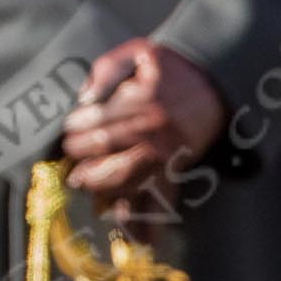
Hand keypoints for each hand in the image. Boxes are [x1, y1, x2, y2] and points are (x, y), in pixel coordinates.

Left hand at [59, 40, 226, 221]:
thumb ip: (106, 69)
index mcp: (144, 101)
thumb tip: (83, 98)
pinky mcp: (177, 170)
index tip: (68, 129)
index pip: (99, 120)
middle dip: (82, 157)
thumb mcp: (137, 53)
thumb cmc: (169, 67)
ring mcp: (167, 154)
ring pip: (127, 179)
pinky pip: (160, 199)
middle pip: (108, 151)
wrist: (213, 82)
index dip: (76, 126)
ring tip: (83, 182)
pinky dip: (146, 219)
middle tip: (70, 158)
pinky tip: (128, 228)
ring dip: (100, 185)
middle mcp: (155, 131)